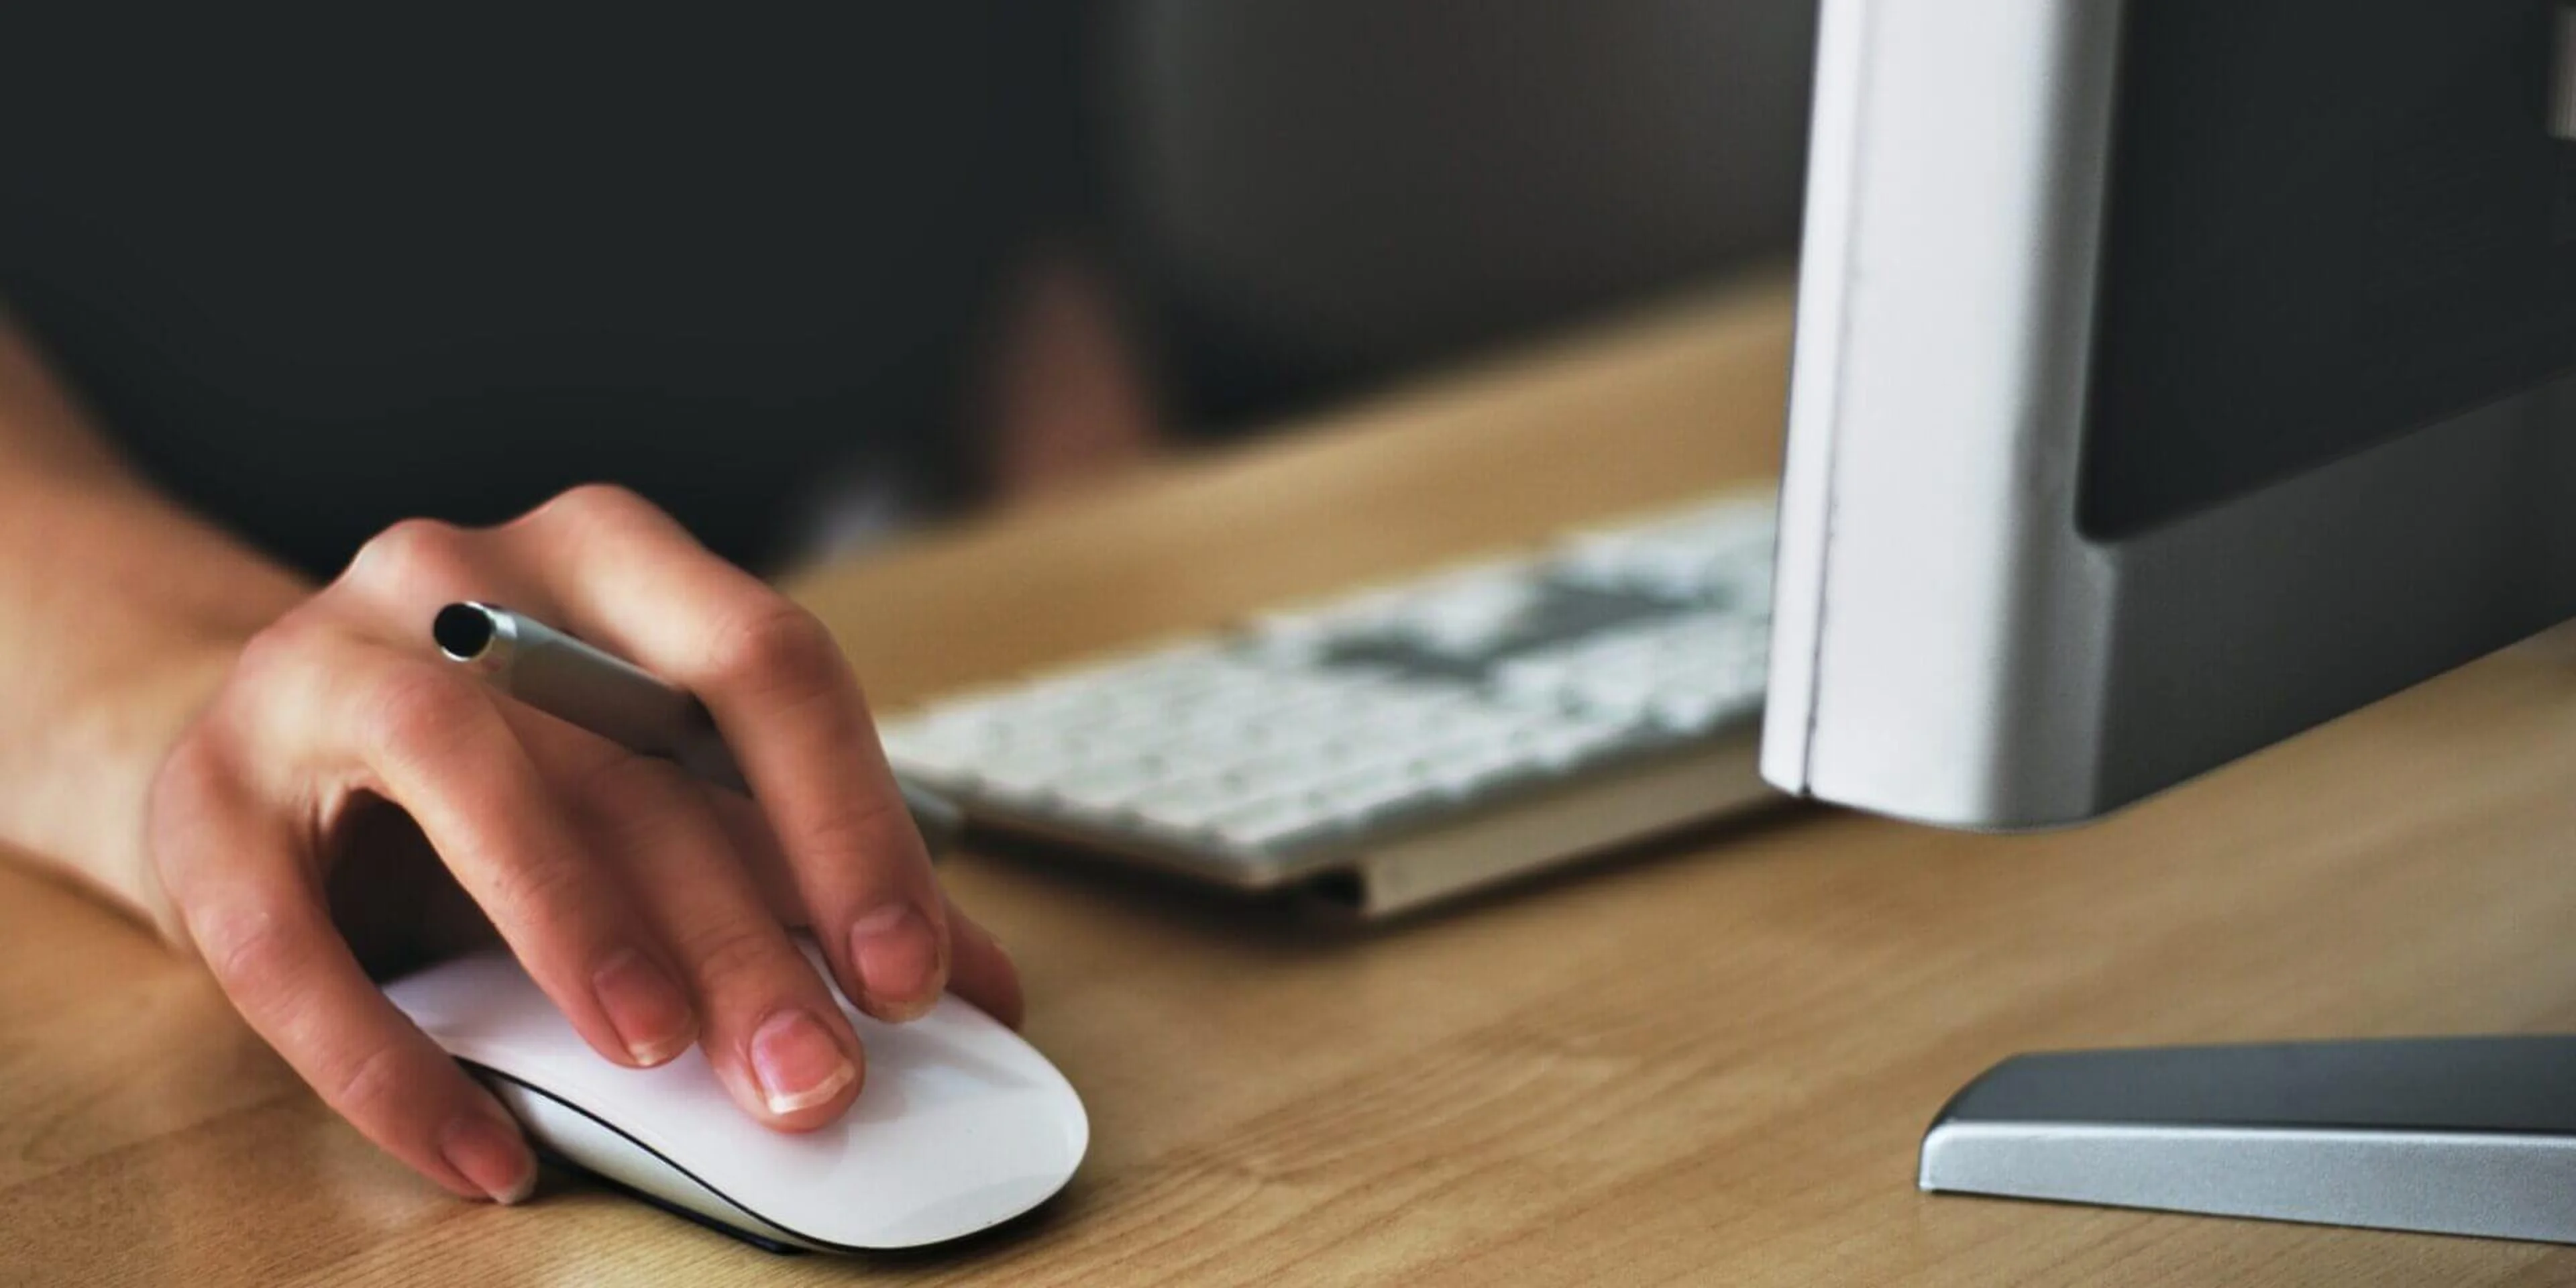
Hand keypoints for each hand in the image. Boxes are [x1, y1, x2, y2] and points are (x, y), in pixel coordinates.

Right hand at [146, 484, 1020, 1204]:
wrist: (263, 748)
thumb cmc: (504, 769)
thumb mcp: (658, 790)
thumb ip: (805, 871)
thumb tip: (981, 988)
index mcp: (610, 561)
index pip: (764, 662)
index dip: (849, 822)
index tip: (914, 973)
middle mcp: (463, 577)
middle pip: (629, 747)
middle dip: (741, 929)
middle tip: (814, 1073)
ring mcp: (317, 669)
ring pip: (461, 771)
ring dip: (575, 922)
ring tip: (659, 1057)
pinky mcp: (202, 799)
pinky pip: (287, 939)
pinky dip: (393, 1061)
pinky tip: (486, 1154)